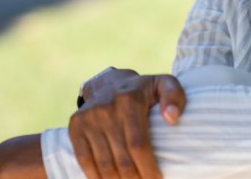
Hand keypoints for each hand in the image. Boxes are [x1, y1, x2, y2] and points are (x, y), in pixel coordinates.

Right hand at [70, 69, 185, 178]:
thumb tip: (172, 118)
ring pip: (104, 163)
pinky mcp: (76, 126)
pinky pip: (84, 159)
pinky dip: (94, 176)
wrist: (107, 83)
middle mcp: (107, 108)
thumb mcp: (163, 84)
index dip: (147, 167)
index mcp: (130, 100)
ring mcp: (89, 118)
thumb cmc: (142, 90)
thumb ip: (174, 96)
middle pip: (122, 158)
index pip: (138, 144)